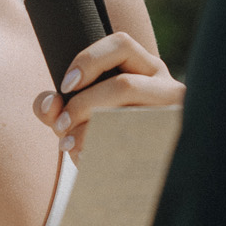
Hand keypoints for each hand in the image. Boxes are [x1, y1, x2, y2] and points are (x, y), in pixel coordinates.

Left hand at [33, 33, 183, 154]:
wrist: (139, 181)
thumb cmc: (104, 140)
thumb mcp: (79, 117)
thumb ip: (56, 108)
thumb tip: (50, 105)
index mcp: (147, 70)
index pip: (122, 44)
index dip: (89, 60)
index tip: (65, 86)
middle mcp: (168, 88)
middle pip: (124, 85)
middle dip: (83, 105)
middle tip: (60, 126)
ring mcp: (176, 118)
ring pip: (132, 118)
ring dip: (92, 132)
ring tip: (70, 146)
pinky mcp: (174, 146)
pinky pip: (138, 148)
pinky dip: (105, 154)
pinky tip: (88, 162)